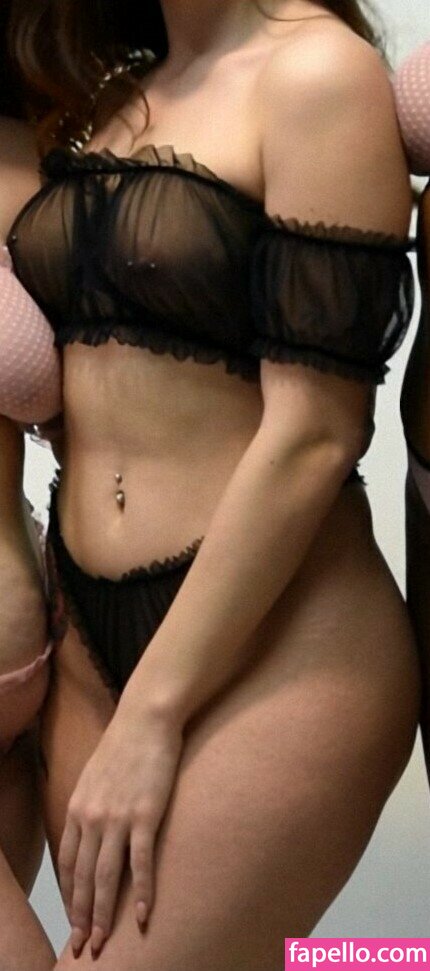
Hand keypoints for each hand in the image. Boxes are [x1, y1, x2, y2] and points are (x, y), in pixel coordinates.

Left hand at [58, 702, 183, 958]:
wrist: (147, 718)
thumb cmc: (126, 743)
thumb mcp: (95, 774)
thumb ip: (91, 803)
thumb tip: (94, 827)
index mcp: (78, 808)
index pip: (68, 864)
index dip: (70, 897)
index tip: (75, 921)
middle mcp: (91, 817)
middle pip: (82, 878)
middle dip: (82, 917)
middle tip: (84, 947)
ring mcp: (117, 818)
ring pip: (105, 878)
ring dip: (104, 915)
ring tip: (105, 943)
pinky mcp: (145, 815)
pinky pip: (140, 863)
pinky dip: (141, 893)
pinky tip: (142, 916)